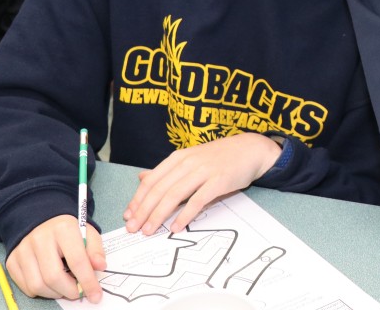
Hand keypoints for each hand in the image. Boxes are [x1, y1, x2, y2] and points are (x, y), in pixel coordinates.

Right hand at [7, 216, 105, 301]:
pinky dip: (41, 292)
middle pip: (54, 277)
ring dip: (55, 294)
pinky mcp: (12, 261)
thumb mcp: (87, 233)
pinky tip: (50, 283)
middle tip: (78, 293)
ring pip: (37, 286)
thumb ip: (95, 250)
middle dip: (70, 291)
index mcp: (63, 228)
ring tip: (65, 287)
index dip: (88, 282)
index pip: (77, 261)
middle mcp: (40, 238)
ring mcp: (23, 250)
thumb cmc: (67, 231)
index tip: (96, 295)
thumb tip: (99, 267)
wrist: (40, 221)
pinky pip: (26, 287)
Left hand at [123, 133, 281, 234]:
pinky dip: (184, 215)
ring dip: (158, 215)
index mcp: (178, 157)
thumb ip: (167, 170)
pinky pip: (197, 200)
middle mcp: (188, 162)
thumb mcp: (191, 158)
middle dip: (143, 211)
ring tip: (149, 230)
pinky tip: (176, 227)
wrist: (250, 149)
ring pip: (174, 195)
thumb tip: (142, 177)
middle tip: (133, 228)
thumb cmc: (220, 156)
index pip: (151, 180)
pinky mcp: (218, 181)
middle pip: (159, 189)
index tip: (128, 215)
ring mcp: (203, 171)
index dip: (138, 199)